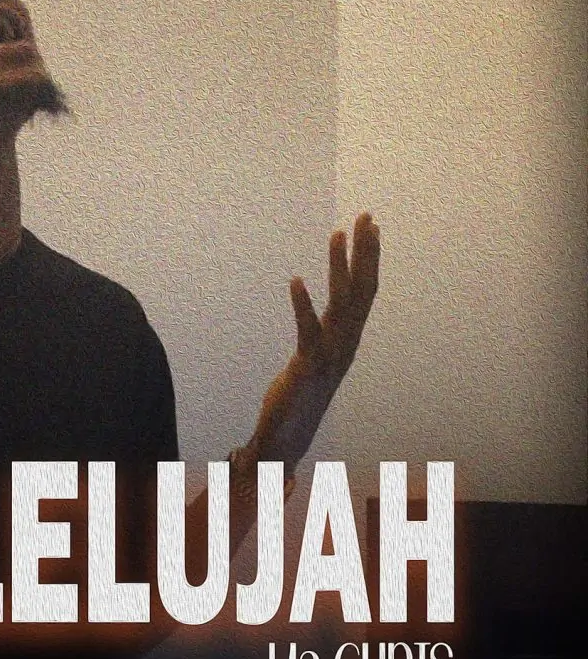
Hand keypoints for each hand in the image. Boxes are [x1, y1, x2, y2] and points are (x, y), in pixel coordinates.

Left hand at [247, 212, 380, 475]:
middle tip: (366, 217)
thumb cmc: (298, 400)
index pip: (364, 291)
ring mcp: (330, 355)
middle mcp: (345, 344)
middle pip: (361, 290)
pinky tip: (295, 280)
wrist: (288, 441)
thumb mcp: (315, 359)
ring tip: (337, 233)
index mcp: (347, 339)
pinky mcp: (308, 367)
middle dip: (364, 252)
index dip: (369, 259)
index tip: (370, 227)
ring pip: (341, 304)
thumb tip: (325, 317)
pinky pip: (309, 331)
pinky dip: (303, 306)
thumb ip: (321, 337)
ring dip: (339, 267)